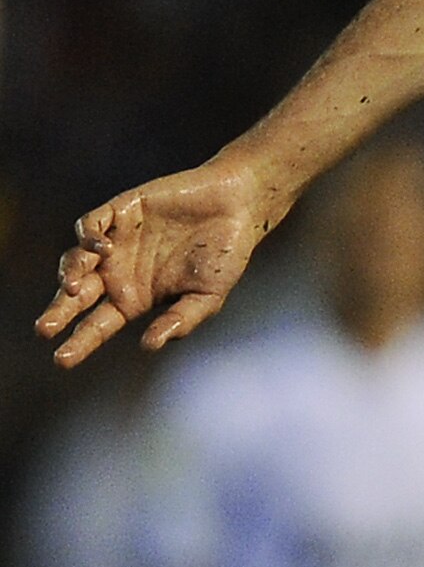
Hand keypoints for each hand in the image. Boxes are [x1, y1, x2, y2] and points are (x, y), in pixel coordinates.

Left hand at [37, 155, 280, 367]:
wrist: (235, 207)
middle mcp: (119, 272)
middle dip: (58, 311)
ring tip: (74, 288)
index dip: (80, 342)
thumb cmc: (225, 256)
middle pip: (77, 296)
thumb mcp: (208, 299)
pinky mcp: (120, 210)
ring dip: (70, 274)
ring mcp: (117, 241)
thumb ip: (180, 321)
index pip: (98, 324)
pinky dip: (89, 237)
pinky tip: (102, 249)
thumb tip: (149, 345)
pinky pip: (91, 224)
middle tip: (44, 329)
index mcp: (135, 298)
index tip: (62, 359)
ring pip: (76, 260)